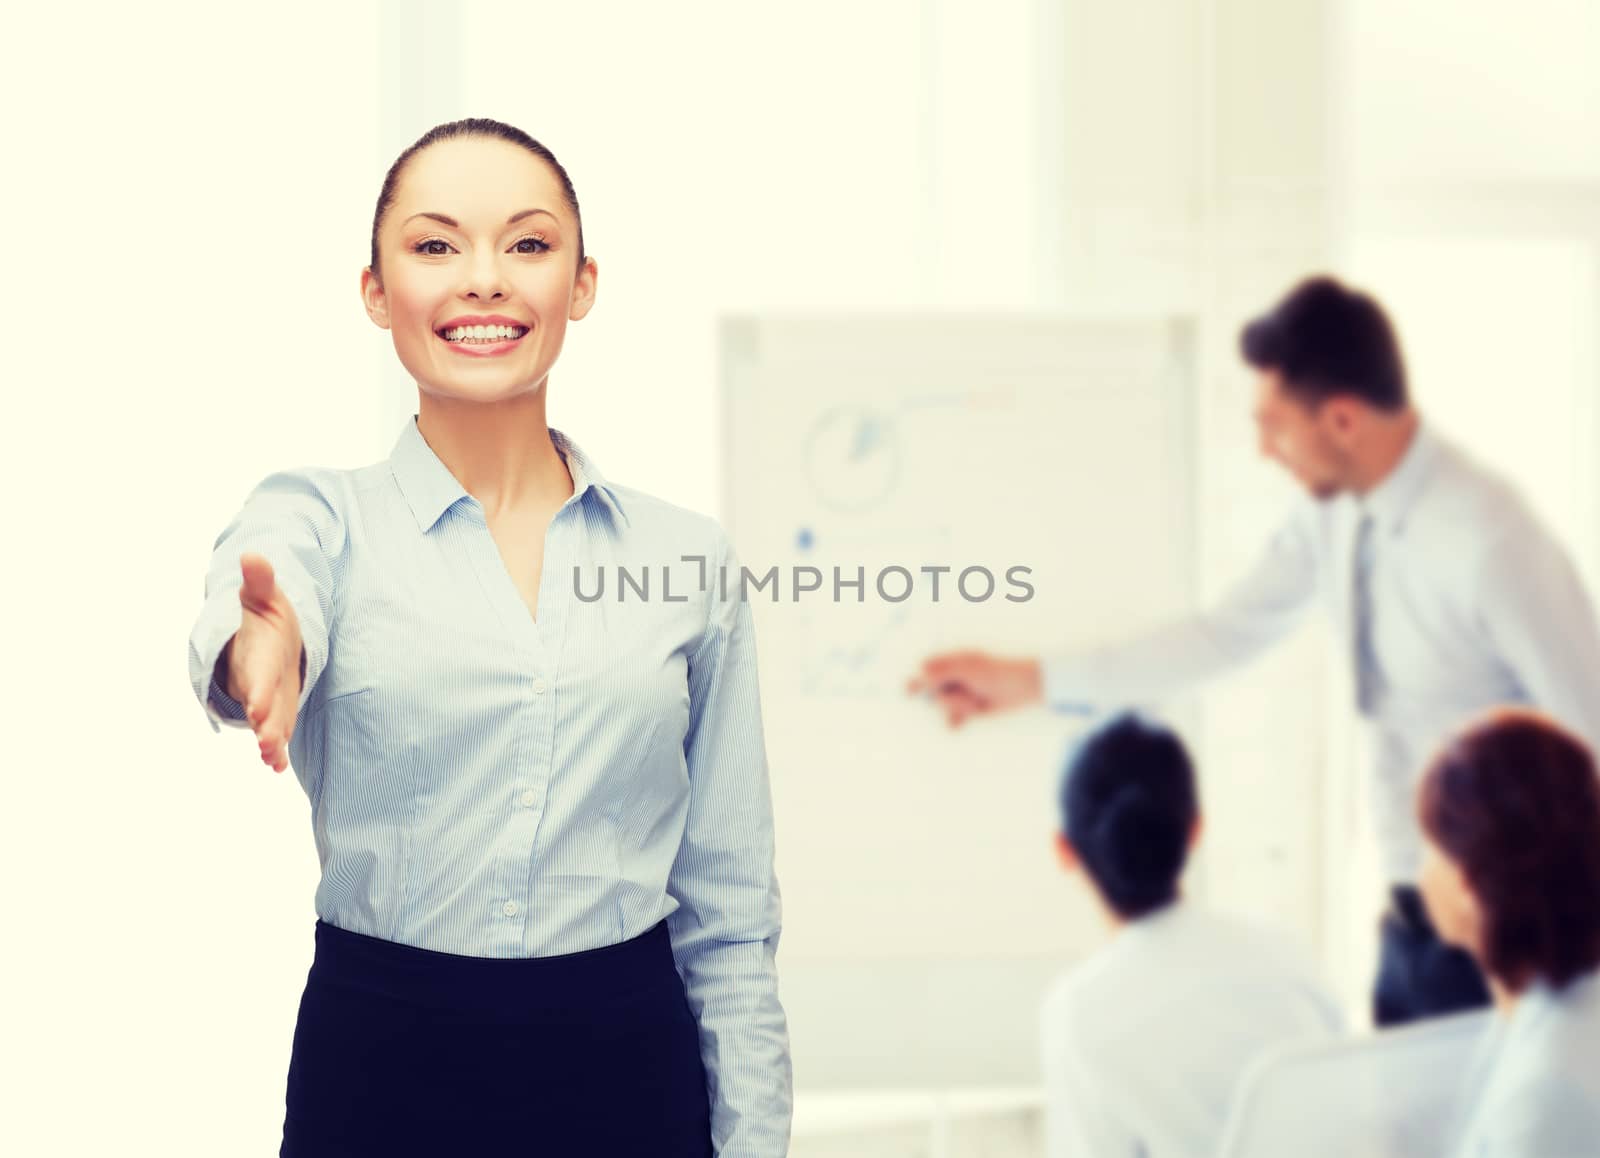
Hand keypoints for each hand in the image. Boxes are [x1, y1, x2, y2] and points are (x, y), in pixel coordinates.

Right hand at [224, 552, 304, 772]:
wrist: (258, 634)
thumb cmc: (264, 615)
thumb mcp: (265, 596)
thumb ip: (259, 581)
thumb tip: (252, 555)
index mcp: (256, 654)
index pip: (256, 673)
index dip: (256, 689)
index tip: (257, 706)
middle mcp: (256, 680)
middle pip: (261, 703)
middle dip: (264, 722)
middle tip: (267, 741)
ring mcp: (265, 697)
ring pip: (267, 722)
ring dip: (269, 741)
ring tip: (272, 760)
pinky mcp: (276, 708)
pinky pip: (275, 729)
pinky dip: (275, 749)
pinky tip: (277, 767)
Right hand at [906, 650, 1043, 727]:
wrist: (1020, 688)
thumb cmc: (994, 672)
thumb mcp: (966, 668)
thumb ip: (942, 670)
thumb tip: (920, 670)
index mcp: (951, 663)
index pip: (926, 670)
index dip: (916, 680)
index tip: (908, 691)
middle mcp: (952, 678)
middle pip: (932, 691)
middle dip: (941, 695)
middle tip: (951, 693)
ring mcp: (959, 694)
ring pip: (943, 705)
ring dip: (956, 705)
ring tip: (974, 701)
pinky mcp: (967, 710)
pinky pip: (952, 720)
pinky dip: (955, 721)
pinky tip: (961, 722)